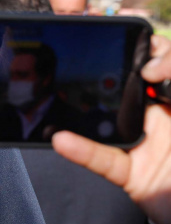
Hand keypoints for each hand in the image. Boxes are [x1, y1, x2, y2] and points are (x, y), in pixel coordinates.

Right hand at [53, 35, 170, 223]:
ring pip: (107, 122)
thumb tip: (152, 66)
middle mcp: (160, 119)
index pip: (160, 65)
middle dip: (106, 71)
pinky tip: (63, 141)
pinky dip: (82, 152)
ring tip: (63, 95)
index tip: (139, 50)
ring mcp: (144, 146)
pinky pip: (103, 160)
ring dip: (82, 113)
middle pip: (128, 87)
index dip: (150, 50)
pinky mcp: (132, 174)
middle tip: (91, 62)